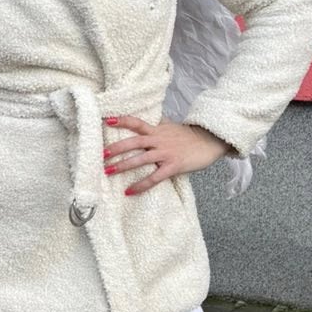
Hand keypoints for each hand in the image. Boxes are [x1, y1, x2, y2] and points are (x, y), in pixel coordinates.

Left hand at [103, 116, 228, 195]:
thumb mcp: (170, 127)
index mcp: (157, 130)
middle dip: (116, 148)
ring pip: (140, 159)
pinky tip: (128, 191)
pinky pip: (154, 177)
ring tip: (107, 171)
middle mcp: (159, 140)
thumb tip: (145, 121)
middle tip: (101, 155)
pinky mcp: (173, 166)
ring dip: (123, 165)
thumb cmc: (189, 136)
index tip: (106, 121)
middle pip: (134, 142)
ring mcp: (165, 153)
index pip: (136, 122)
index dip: (121, 120)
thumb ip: (157, 125)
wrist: (210, 142)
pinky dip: (140, 185)